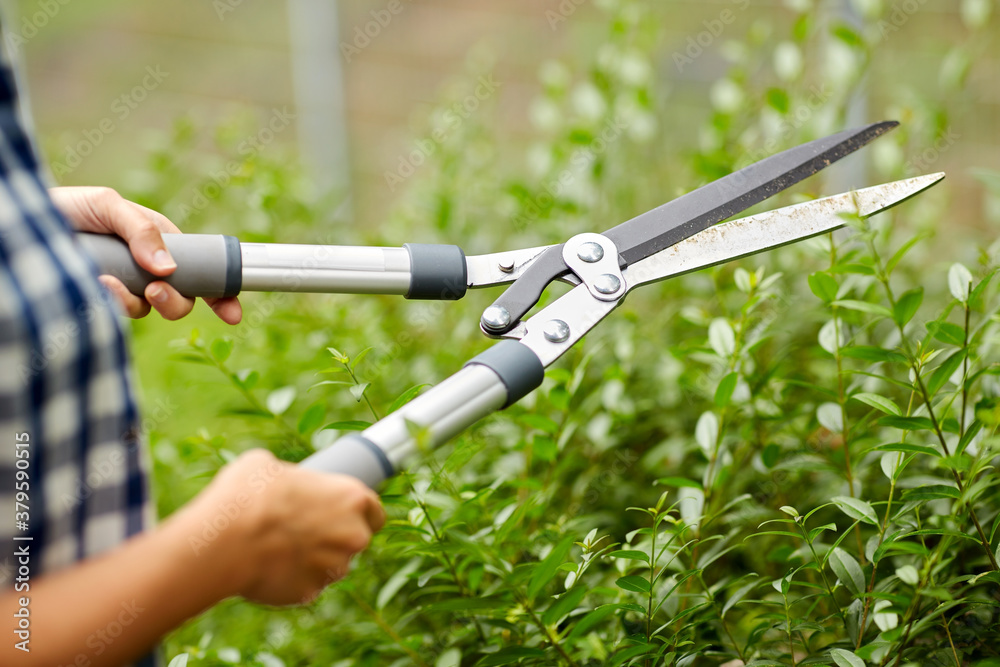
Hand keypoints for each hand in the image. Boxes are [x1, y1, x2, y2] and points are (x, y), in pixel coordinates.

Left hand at [50, 186, 241, 323]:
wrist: (22, 223)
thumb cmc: (67, 206)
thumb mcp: (108, 205)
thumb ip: (140, 230)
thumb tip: (167, 269)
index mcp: (160, 244)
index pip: (200, 271)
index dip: (220, 294)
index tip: (232, 313)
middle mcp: (146, 269)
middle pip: (180, 299)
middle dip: (175, 302)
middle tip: (156, 290)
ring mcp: (123, 287)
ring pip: (148, 310)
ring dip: (135, 301)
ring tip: (109, 282)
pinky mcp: (99, 302)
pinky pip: (116, 313)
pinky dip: (110, 302)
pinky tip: (96, 283)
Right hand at [189, 449, 385, 605]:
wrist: (224, 540)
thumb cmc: (248, 494)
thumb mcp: (270, 466)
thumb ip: (293, 476)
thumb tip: (283, 480)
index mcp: (352, 498)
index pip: (375, 511)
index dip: (360, 514)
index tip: (345, 514)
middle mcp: (352, 536)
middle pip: (354, 541)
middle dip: (335, 537)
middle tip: (304, 529)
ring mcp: (333, 569)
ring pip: (331, 566)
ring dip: (314, 560)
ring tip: (280, 548)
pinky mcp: (309, 594)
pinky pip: (305, 585)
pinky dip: (292, 579)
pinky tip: (269, 566)